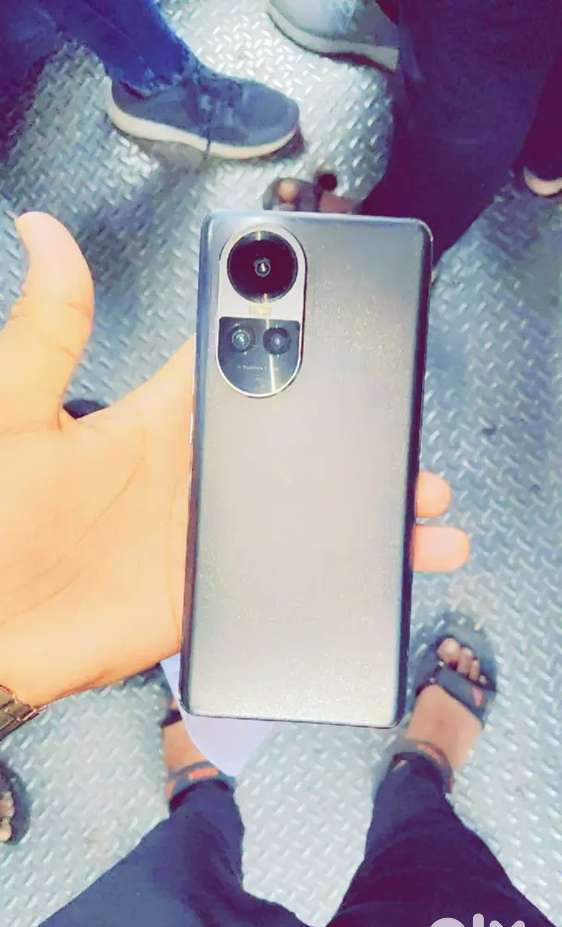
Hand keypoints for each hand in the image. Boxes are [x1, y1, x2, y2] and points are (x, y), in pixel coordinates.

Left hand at [0, 214, 468, 707]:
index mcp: (152, 419)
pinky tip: (387, 563)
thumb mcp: (10, 415)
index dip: (278, 332)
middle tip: (403, 415)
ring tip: (420, 495)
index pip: (229, 362)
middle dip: (350, 423)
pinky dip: (342, 568)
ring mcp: (206, 533)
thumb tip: (47, 234)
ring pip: (303, 503)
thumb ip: (47, 331)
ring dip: (362, 498)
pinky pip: (289, 571)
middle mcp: (189, 471)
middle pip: (286, 433)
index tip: (334, 308)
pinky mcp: (211, 590)